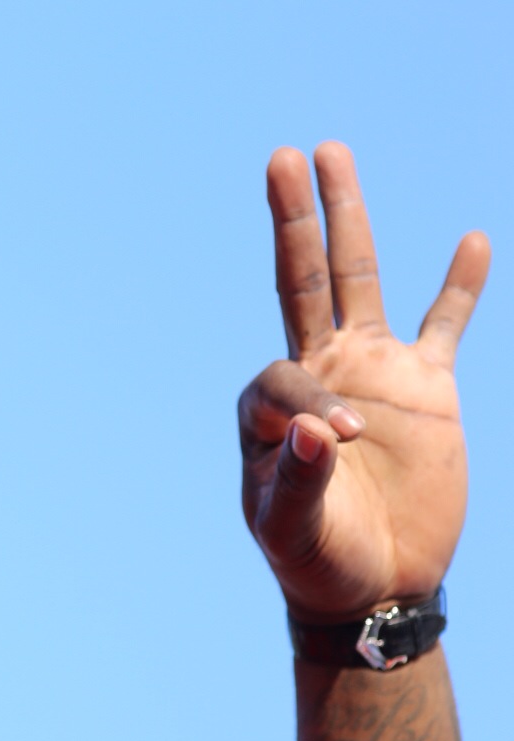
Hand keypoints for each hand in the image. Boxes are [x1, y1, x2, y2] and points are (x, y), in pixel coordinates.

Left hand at [238, 143, 487, 622]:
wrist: (371, 585)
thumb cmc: (314, 558)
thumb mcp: (290, 529)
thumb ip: (296, 480)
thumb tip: (318, 430)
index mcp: (269, 408)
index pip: (284, 377)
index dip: (311, 406)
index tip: (337, 445)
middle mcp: (316, 373)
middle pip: (300, 280)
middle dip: (293, 220)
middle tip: (283, 156)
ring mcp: (372, 373)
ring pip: (359, 280)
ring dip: (349, 220)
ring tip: (332, 155)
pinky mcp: (426, 388)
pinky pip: (445, 324)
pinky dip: (459, 287)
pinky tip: (470, 243)